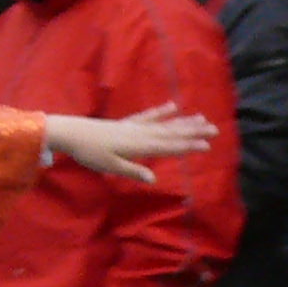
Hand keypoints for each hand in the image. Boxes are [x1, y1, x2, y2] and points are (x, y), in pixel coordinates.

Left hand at [45, 106, 217, 185]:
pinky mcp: (127, 122)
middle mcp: (141, 133)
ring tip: (201, 118)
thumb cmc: (90, 153)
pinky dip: (162, 111)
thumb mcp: (110, 167)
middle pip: (172, 133)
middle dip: (193, 132)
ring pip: (164, 123)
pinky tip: (173, 106)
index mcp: (139, 146)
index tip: (207, 145)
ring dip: (183, 121)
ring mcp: (135, 126)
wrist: (73, 133)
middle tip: (214, 129)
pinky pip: (149, 115)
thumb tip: (154, 179)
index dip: (188, 146)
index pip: (169, 147)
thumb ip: (133, 172)